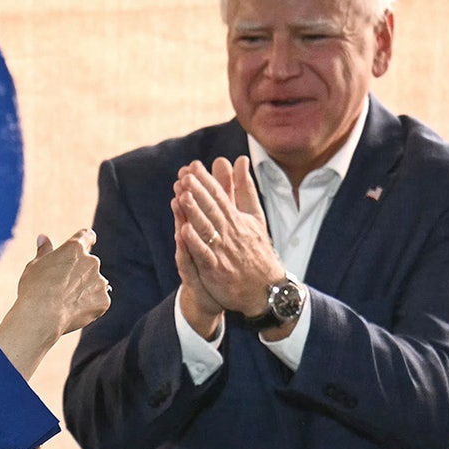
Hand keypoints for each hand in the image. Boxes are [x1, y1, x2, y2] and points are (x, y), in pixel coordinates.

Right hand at [0, 229, 110, 378]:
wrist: (41, 316)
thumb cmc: (34, 289)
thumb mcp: (35, 266)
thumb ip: (44, 251)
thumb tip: (43, 237)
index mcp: (74, 248)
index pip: (86, 236)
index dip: (87, 239)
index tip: (88, 241)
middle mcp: (91, 261)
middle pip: (89, 264)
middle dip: (80, 273)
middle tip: (62, 287)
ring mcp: (100, 282)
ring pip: (94, 284)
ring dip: (85, 290)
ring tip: (65, 303)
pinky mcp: (103, 301)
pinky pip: (98, 302)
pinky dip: (89, 306)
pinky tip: (73, 312)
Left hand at [173, 157, 284, 316]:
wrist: (266, 288)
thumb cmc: (256, 250)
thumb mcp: (254, 216)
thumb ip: (244, 188)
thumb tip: (240, 160)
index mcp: (237, 219)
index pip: (220, 196)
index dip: (206, 181)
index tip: (193, 166)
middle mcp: (229, 233)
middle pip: (212, 209)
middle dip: (199, 191)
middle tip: (186, 175)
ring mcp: (222, 251)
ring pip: (207, 229)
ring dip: (194, 212)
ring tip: (182, 196)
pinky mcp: (216, 269)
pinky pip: (204, 254)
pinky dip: (195, 243)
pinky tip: (183, 231)